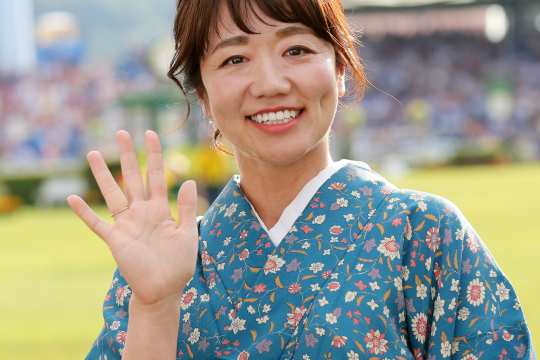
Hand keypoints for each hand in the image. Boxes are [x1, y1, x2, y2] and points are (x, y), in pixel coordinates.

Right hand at [67, 130, 197, 305]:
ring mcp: (126, 224)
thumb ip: (187, 208)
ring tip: (94, 153)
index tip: (150, 134)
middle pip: (132, 178)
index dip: (154, 156)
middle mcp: (141, 212)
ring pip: (112, 193)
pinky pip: (97, 224)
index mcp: (160, 209)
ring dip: (102, 175)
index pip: (157, 176)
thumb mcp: (188, 234)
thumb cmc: (178, 264)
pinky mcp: (115, 240)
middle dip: (127, 156)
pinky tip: (73, 198)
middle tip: (122, 133)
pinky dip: (85, 212)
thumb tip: (189, 181)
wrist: (164, 290)